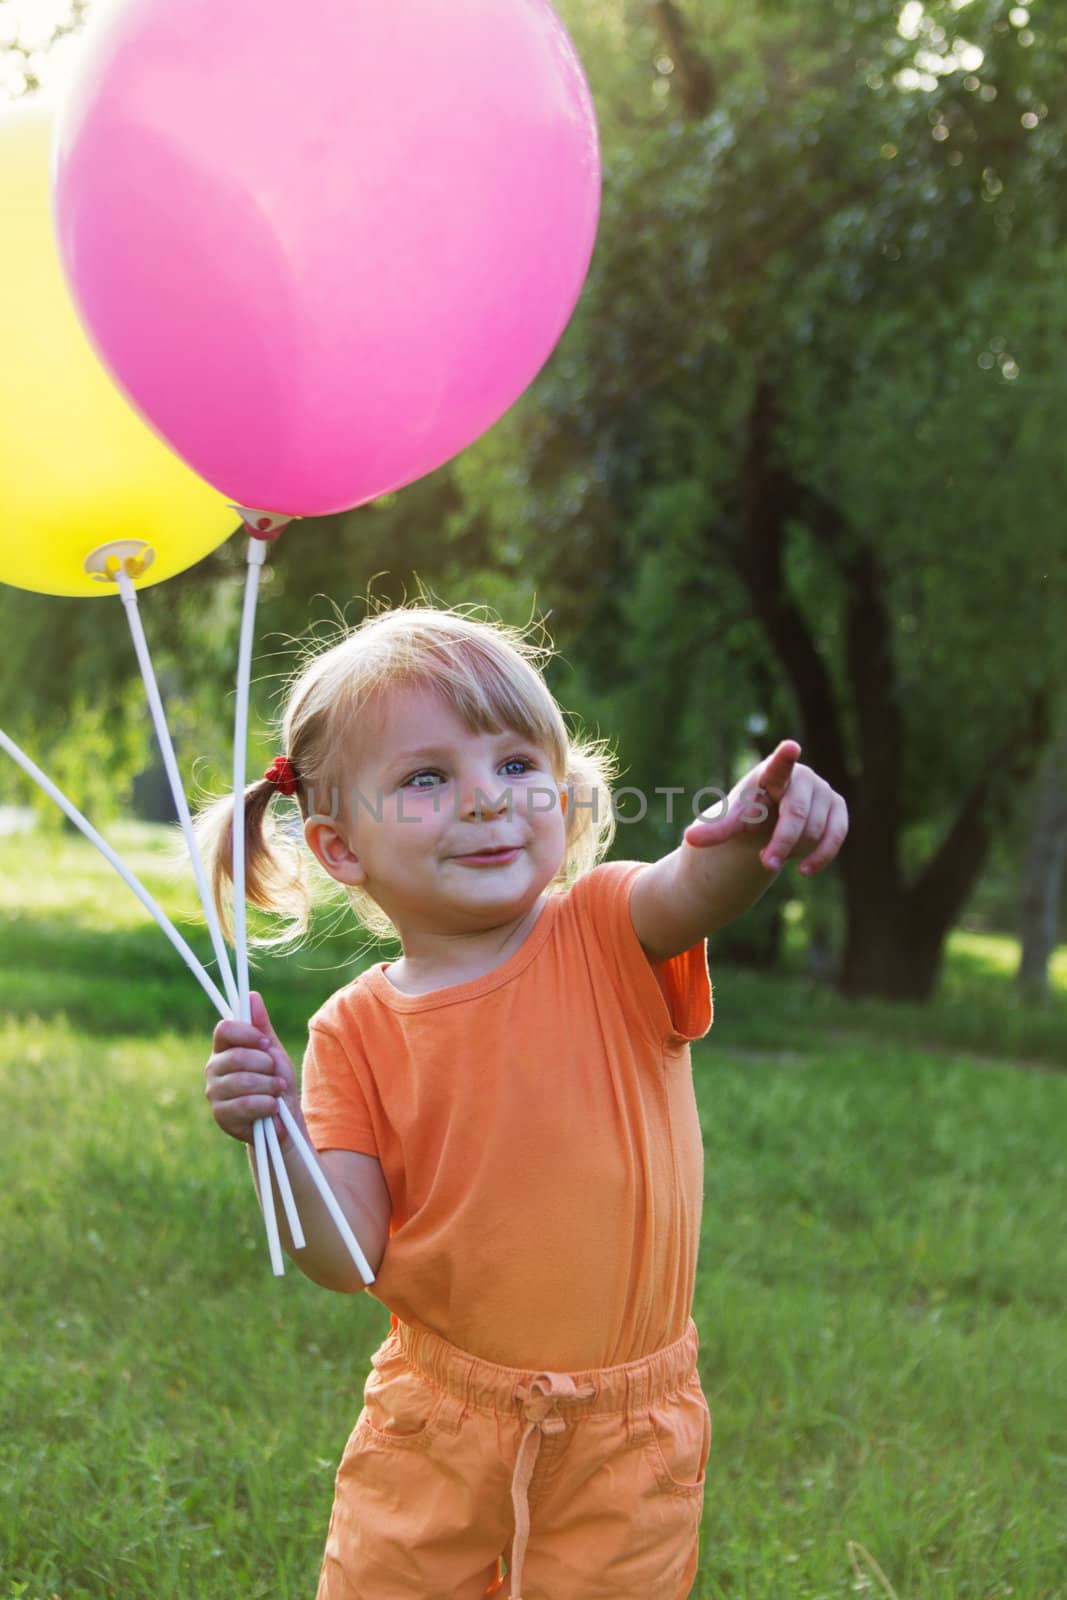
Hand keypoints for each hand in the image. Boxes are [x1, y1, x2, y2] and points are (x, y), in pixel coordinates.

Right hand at [205, 990, 301, 1143]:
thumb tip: (252, 995)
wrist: (282, 1120)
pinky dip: (267, 1106)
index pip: (224, 1028)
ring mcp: (214, 1092)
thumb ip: (262, 1026)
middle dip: (266, 1066)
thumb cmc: (276, 1083)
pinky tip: (272, 1109)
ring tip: (277, 1092)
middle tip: (276, 1075)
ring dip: (270, 1087)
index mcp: (224, 1048)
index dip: (247, 1033)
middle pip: (238, 1056)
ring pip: (244, 1081)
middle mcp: (213, 1068)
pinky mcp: (221, 1116)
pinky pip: (246, 1104)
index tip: (266, 1043)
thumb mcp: (273, 1052)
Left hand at [683, 740, 848, 875]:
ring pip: (814, 830)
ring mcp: (823, 790)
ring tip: (778, 851)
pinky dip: (820, 857)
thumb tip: (689, 839)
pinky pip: (835, 837)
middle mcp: (802, 777)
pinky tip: (803, 870)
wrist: (772, 817)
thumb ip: (715, 830)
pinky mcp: (838, 808)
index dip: (784, 758)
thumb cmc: (749, 814)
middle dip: (781, 843)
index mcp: (770, 774)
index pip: (777, 766)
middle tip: (765, 864)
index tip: (790, 748)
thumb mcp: (731, 822)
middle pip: (796, 815)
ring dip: (794, 850)